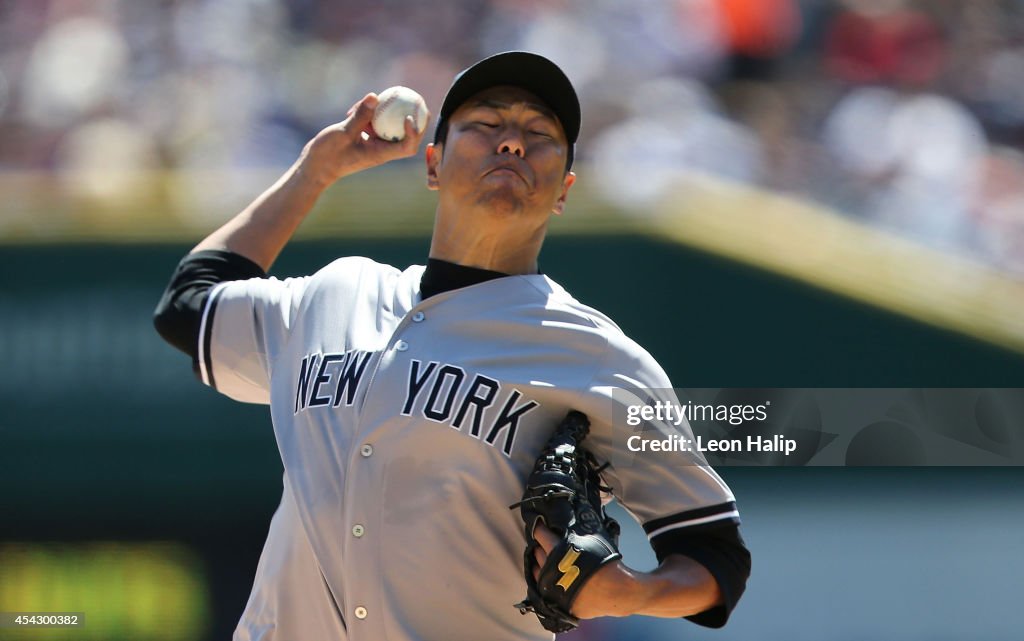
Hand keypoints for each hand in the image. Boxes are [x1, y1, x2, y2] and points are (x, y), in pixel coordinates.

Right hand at [299, 93, 428, 187]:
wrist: (315, 168)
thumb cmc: (328, 156)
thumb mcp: (343, 133)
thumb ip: (360, 115)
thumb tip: (375, 96)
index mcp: (380, 154)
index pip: (406, 146)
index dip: (415, 133)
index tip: (409, 117)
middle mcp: (380, 150)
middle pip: (405, 136)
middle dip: (414, 119)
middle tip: (417, 100)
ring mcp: (372, 144)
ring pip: (387, 126)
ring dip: (384, 113)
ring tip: (380, 97)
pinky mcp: (363, 138)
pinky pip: (372, 124)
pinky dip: (367, 115)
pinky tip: (356, 106)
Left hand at [530, 523, 637, 618]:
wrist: (617, 592)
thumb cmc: (607, 563)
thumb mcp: (592, 540)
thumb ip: (577, 532)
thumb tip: (570, 523)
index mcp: (557, 550)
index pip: (540, 534)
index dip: (539, 528)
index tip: (539, 525)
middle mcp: (550, 568)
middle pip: (537, 553)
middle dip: (540, 546)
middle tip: (544, 542)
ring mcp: (551, 587)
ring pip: (537, 572)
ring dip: (539, 564)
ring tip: (545, 560)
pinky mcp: (556, 601)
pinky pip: (544, 590)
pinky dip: (545, 582)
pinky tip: (550, 578)